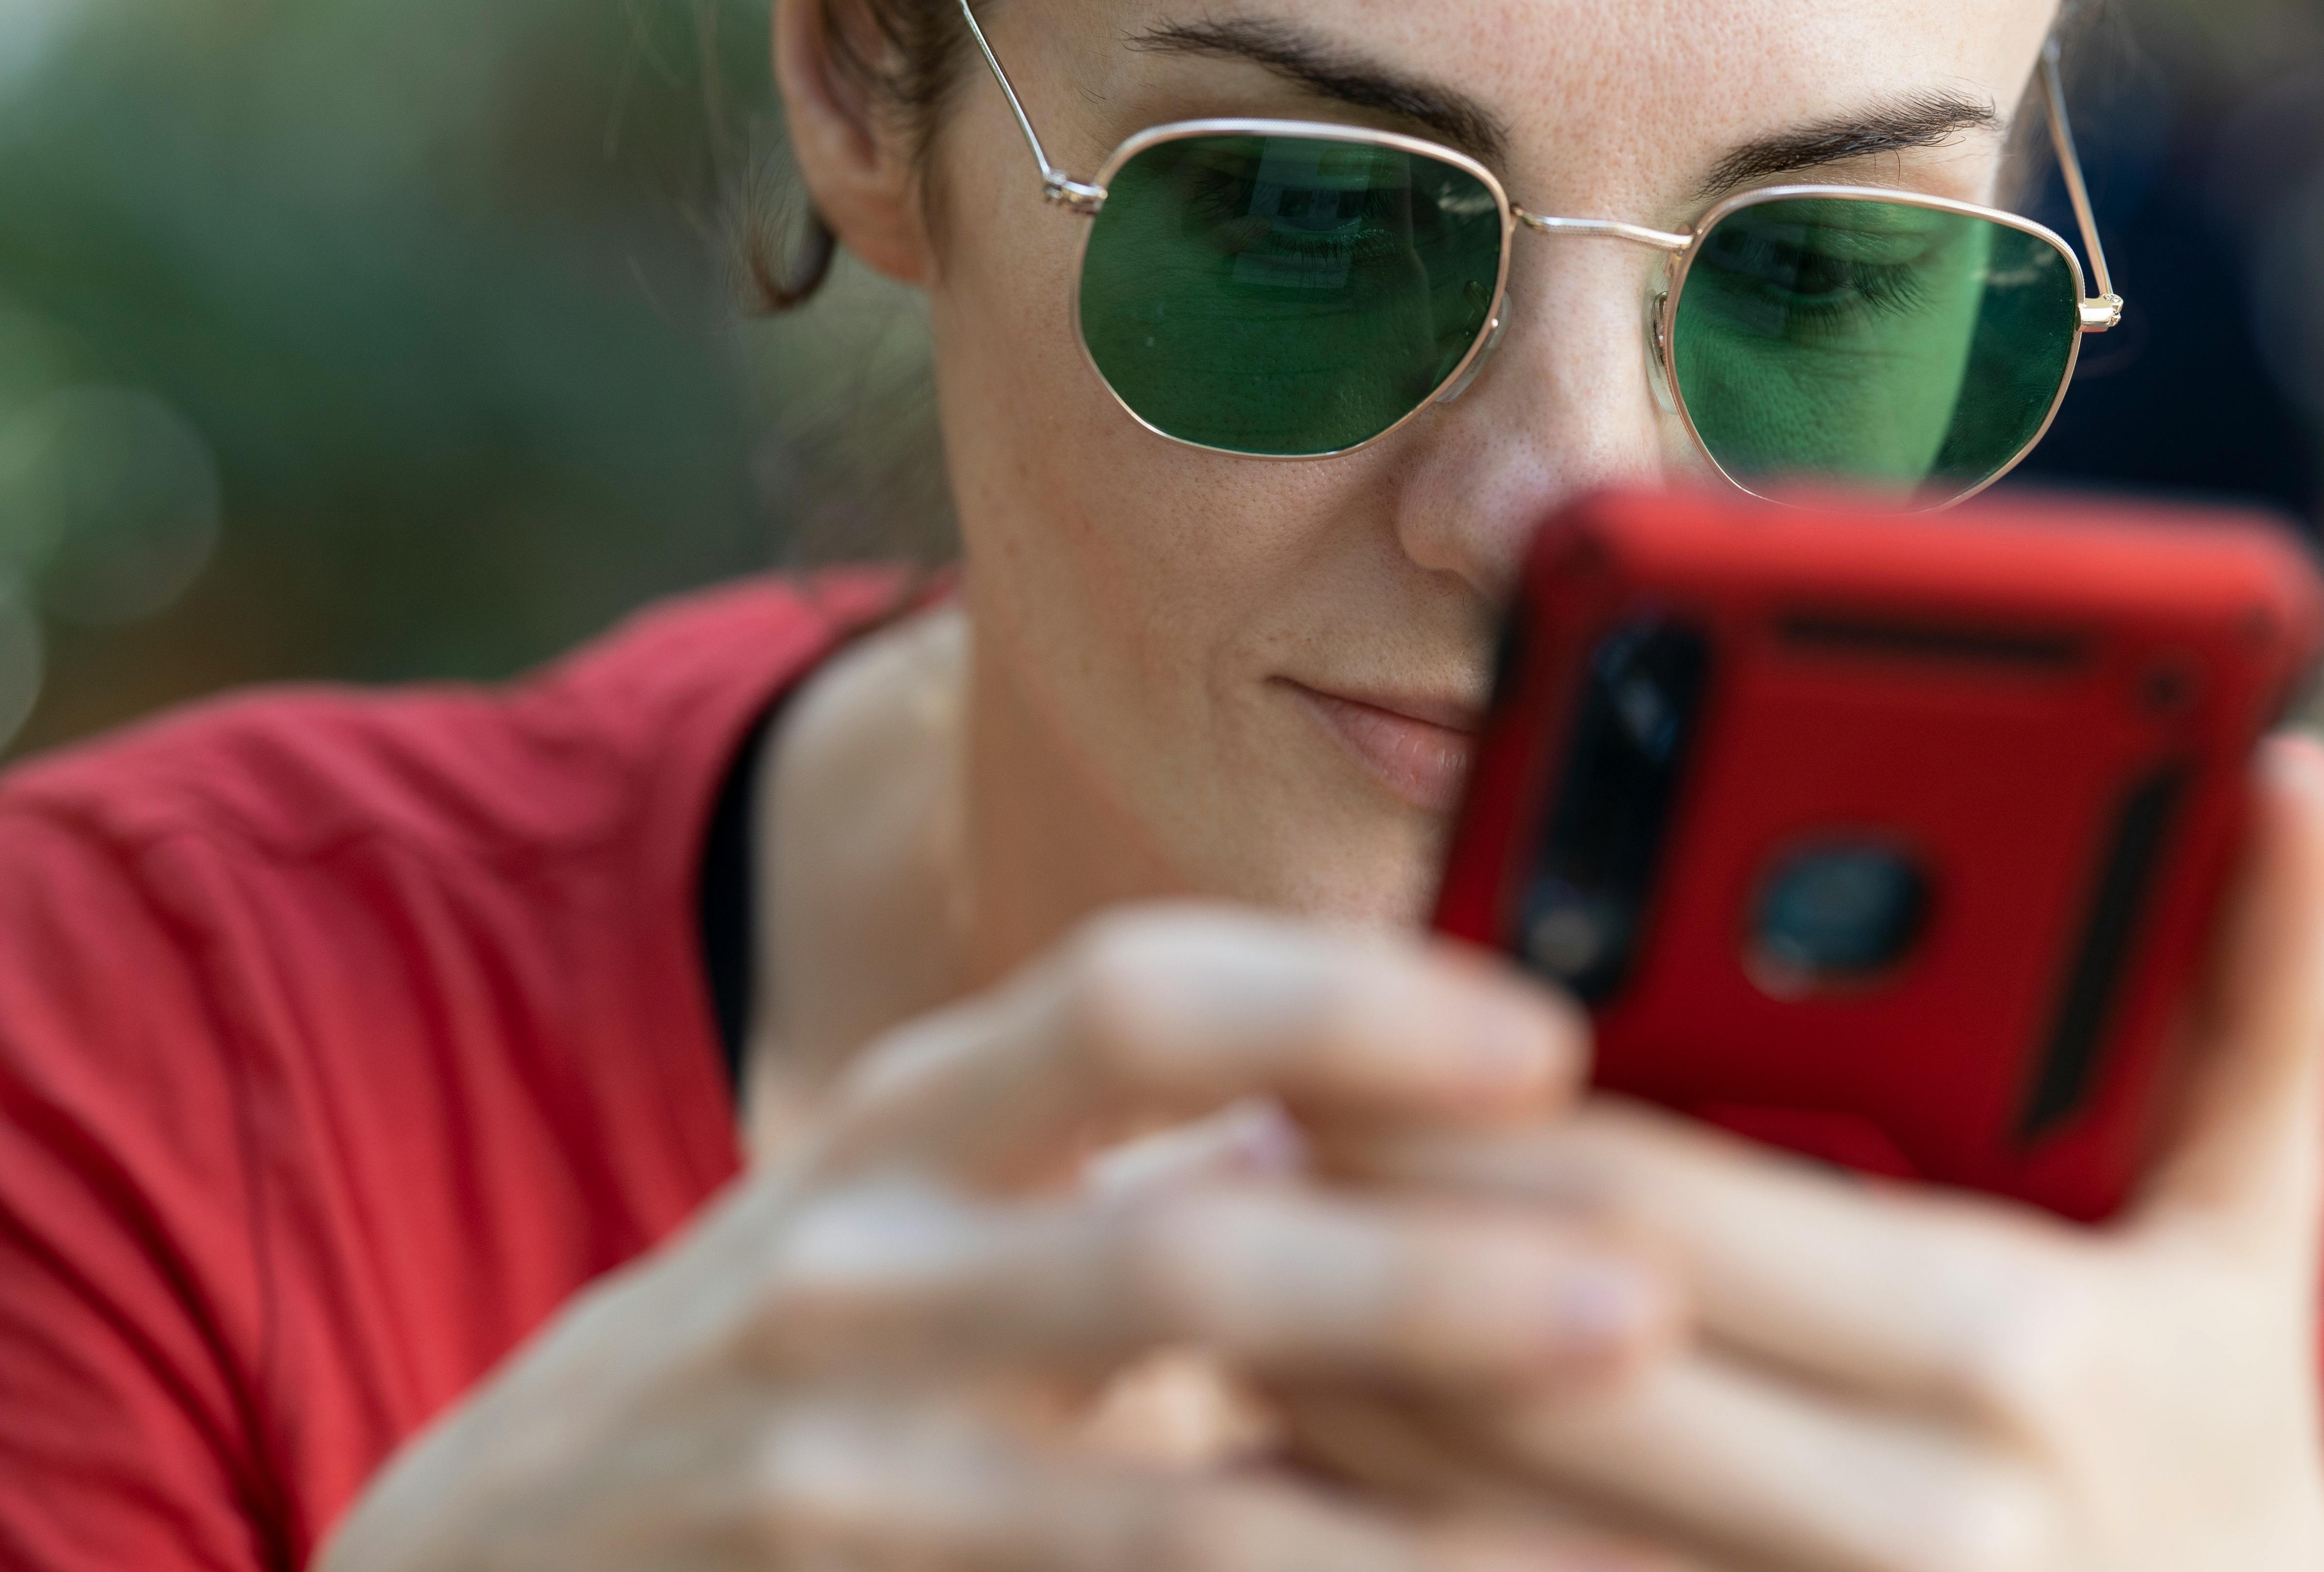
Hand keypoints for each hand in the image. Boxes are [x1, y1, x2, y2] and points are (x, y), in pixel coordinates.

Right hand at [319, 904, 1684, 1571]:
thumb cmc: (792, 1355)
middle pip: (1171, 1260)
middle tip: (1648, 1293)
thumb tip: (1379, 1100)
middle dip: (1421, 1281)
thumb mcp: (936, 1204)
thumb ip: (1136, 1157)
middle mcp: (863, 1276)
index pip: (1141, 1000)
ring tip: (1618, 1540)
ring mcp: (827, 1476)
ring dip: (1405, 1535)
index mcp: (920, 1121)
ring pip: (1159, 1521)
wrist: (483, 1562)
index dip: (1345, 1002)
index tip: (1549, 1037)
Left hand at [1292, 735, 2323, 1571]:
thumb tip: (2301, 768)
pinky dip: (1367, 1553)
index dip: (1465, 1115)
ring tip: (1221, 1284)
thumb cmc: (2230, 1461)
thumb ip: (2260, 1005)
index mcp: (2013, 1346)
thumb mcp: (2255, 1246)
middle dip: (1359, 1237)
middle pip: (1538, 1346)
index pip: (1657, 1198)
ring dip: (1325, 1399)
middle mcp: (1914, 1518)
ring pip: (1478, 1521)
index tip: (1325, 1044)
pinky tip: (1283, 1470)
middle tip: (1225, 1137)